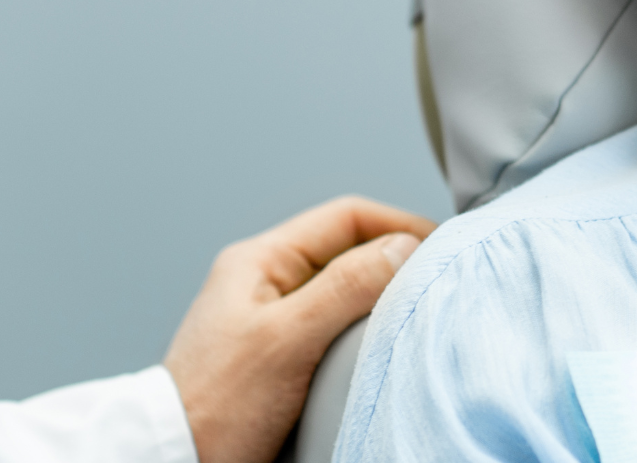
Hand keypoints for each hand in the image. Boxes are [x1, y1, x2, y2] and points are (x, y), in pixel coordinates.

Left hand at [162, 196, 436, 462]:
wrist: (176, 462)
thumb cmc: (217, 406)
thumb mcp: (288, 338)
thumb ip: (347, 286)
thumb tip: (405, 247)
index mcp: (260, 262)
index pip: (347, 217)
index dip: (400, 225)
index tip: (441, 248)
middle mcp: (266, 282)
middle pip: (350, 250)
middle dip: (396, 262)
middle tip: (435, 283)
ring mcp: (273, 319)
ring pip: (347, 290)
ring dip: (382, 298)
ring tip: (413, 315)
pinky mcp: (282, 356)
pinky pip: (337, 326)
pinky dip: (366, 330)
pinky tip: (382, 347)